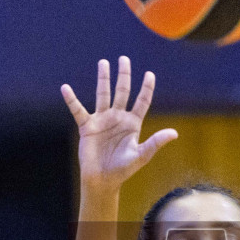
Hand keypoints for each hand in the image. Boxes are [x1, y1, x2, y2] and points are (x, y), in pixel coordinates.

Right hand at [61, 58, 176, 193]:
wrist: (102, 180)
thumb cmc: (123, 170)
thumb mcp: (141, 155)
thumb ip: (155, 143)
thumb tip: (174, 133)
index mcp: (133, 124)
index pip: (141, 101)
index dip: (146, 88)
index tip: (149, 74)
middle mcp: (118, 118)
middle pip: (122, 91)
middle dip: (123, 75)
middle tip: (123, 59)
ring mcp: (102, 120)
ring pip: (102, 94)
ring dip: (103, 79)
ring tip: (103, 63)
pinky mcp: (87, 127)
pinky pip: (78, 110)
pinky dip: (72, 100)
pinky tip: (65, 88)